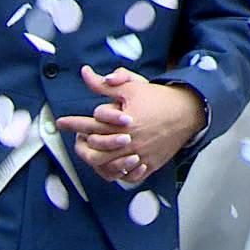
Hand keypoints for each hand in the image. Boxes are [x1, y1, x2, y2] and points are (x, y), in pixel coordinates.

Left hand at [56, 66, 205, 184]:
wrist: (188, 111)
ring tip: (92, 153)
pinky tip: (113, 166)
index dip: (72, 124)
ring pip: (109, 167)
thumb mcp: (131, 86)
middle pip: (95, 151)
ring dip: (97, 161)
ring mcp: (139, 155)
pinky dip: (118, 173)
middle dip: (82, 145)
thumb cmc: (158, 98)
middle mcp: (129, 142)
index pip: (89, 124)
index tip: (61, 123)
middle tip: (78, 140)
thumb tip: (85, 73)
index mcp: (122, 123)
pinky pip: (129, 176)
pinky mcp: (150, 164)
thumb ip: (105, 83)